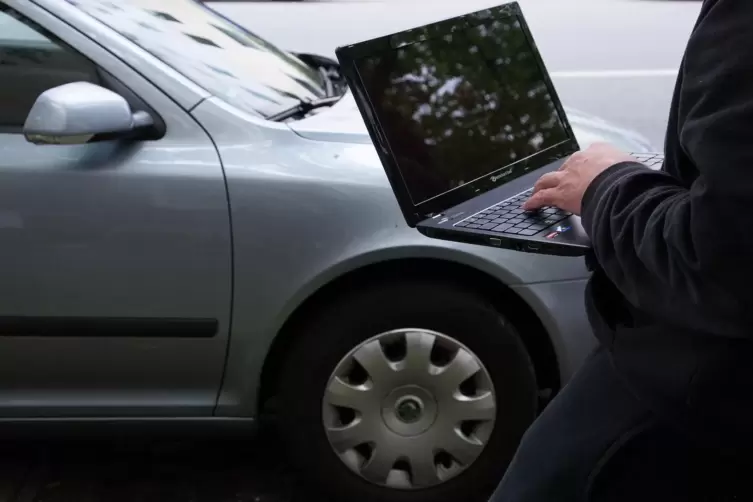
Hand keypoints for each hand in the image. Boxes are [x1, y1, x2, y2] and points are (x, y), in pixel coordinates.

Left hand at [522, 143, 636, 214]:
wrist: (620, 184)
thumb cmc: (632, 178)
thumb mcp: (636, 168)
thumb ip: (633, 172)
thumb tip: (646, 180)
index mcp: (600, 151)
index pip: (589, 154)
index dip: (585, 164)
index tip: (584, 170)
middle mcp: (580, 159)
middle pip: (566, 166)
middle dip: (562, 175)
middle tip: (559, 183)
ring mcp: (567, 176)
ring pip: (548, 179)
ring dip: (541, 185)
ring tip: (537, 191)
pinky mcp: (559, 192)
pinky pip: (542, 196)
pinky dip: (533, 201)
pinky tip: (528, 206)